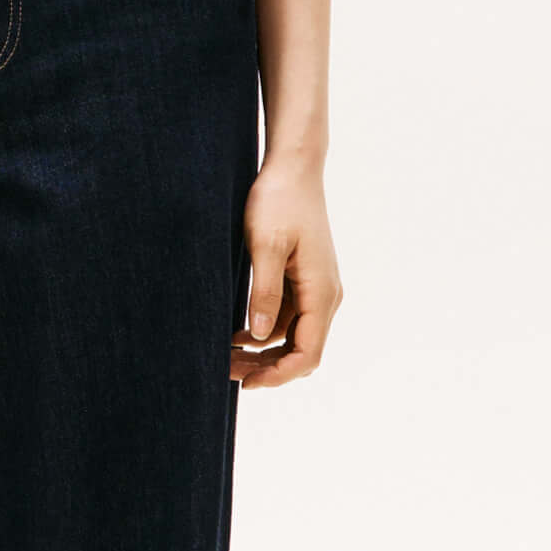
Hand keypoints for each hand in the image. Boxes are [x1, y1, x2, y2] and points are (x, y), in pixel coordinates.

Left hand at [231, 155, 342, 388]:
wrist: (294, 168)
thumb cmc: (279, 200)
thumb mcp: (264, 245)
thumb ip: (263, 292)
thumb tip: (261, 336)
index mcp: (321, 291)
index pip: (307, 354)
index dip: (278, 375)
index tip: (246, 383)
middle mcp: (325, 295)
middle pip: (301, 352)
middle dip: (267, 369)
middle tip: (225, 371)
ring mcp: (316, 289)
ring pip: (293, 338)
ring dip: (263, 353)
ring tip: (225, 357)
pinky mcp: (304, 281)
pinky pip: (288, 319)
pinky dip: (265, 332)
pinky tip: (236, 334)